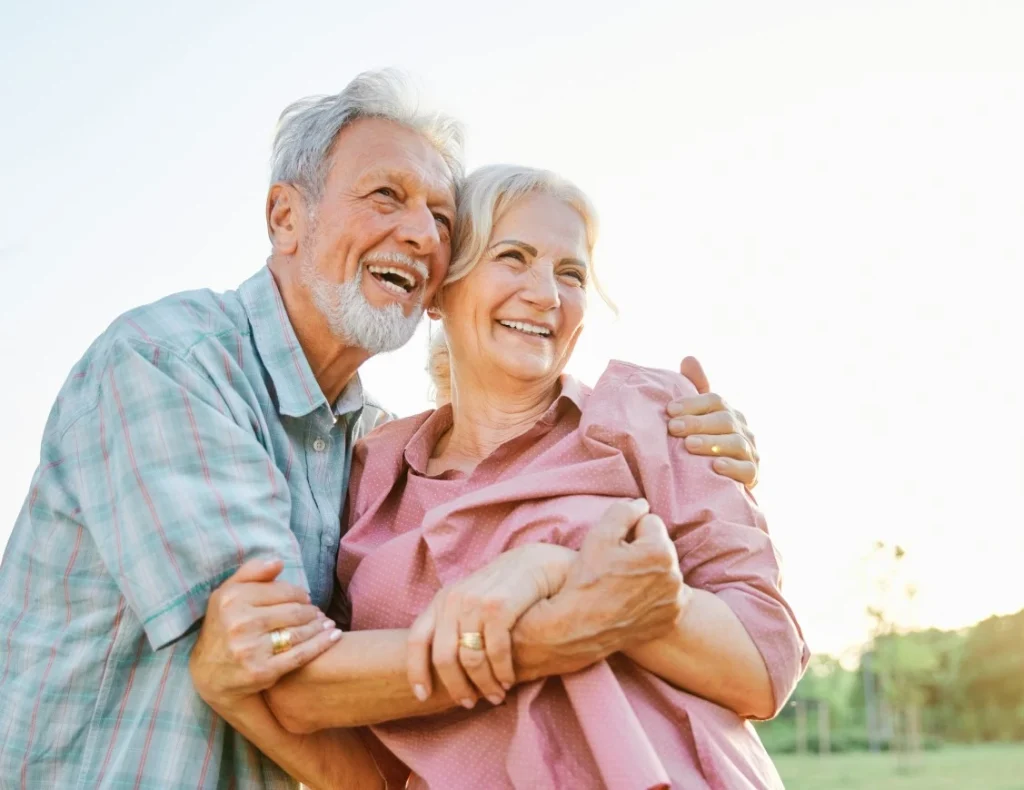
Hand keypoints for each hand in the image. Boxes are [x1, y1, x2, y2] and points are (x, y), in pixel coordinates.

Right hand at [189, 558, 341, 706]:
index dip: (299, 594)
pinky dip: (321, 644)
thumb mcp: (225, 595)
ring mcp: (250, 649)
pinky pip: (300, 654)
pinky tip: (333, 636)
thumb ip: (250, 572)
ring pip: (299, 631)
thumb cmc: (222, 628)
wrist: (208, 676)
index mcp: (231, 599)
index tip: (306, 598)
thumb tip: (279, 562)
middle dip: (310, 611)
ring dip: (319, 626)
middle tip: (318, 613)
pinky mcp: (261, 671)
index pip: (281, 591)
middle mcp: (239, 622)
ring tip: (327, 623)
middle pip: (293, 611)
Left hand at [406, 543, 574, 709]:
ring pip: (470, 659)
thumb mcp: (471, 601)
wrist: (537, 563)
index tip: (422, 696)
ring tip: (496, 695)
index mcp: (442, 601)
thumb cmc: (504, 589)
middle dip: (456, 686)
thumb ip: (454, 625)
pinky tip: (509, 680)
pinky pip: (495, 652)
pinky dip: (502, 672)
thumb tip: (442, 668)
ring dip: (484, 684)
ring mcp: (475, 602)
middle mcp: (453, 600)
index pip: (416, 640)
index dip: (417, 671)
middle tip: (470, 703)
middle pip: (443, 658)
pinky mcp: (499, 607)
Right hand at [513, 499, 686, 679]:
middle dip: (642, 550)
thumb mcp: (599, 535)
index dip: (629, 532)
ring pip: (664, 569)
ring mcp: (675, 600)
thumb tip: (642, 504)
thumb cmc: (587, 578)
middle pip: (660, 546)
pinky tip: (634, 599)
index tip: (615, 548)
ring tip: (623, 584)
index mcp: (660, 551)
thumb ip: (624, 511)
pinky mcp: (671, 618)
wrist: (579, 626)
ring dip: (650, 571)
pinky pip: (668, 594)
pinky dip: (655, 594)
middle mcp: (675, 576)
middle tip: (617, 567)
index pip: (650, 522)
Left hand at [671, 355, 759, 488]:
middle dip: (697, 423)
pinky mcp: (753, 476)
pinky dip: (733, 467)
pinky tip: (715, 466)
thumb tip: (689, 357)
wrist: (715, 481)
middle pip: (724, 420)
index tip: (669, 410)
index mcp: (728, 412)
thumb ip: (695, 388)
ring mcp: (750, 452)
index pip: (714, 400)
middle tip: (673, 428)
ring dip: (712, 443)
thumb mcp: (697, 416)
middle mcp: (742, 429)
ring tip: (689, 445)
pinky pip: (747, 470)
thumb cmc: (702, 443)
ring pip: (736, 443)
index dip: (693, 403)